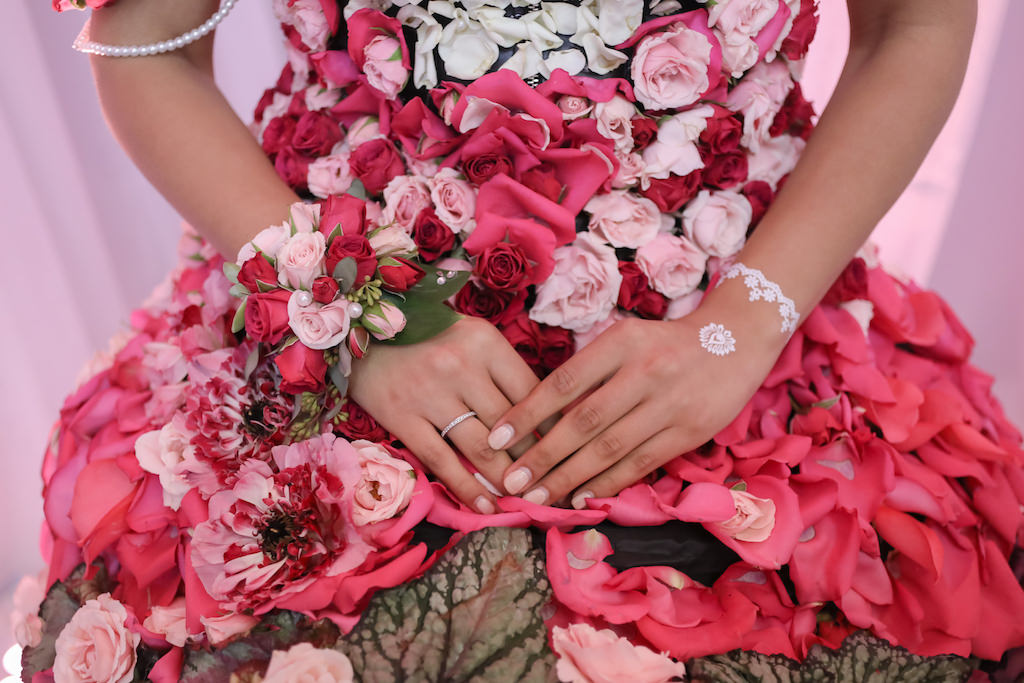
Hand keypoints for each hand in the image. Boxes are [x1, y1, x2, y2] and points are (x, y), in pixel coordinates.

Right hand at [348, 316, 541, 512]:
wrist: (360, 331)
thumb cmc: (427, 334)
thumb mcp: (471, 336)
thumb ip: (503, 369)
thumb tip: (544, 415)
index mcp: (485, 341)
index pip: (531, 391)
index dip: (552, 427)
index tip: (568, 452)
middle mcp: (460, 365)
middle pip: (510, 425)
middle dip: (536, 462)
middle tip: (553, 488)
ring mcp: (429, 393)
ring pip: (481, 448)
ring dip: (507, 480)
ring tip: (525, 502)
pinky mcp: (401, 417)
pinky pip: (441, 461)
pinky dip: (467, 489)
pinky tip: (486, 508)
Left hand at [488, 314, 783, 508]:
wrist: (734, 341)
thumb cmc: (663, 343)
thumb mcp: (623, 339)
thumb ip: (587, 371)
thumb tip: (537, 413)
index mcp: (619, 344)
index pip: (563, 383)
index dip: (527, 413)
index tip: (496, 438)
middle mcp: (642, 373)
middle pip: (583, 422)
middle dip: (542, 456)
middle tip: (512, 482)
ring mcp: (668, 404)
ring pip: (610, 448)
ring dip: (569, 477)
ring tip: (538, 497)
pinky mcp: (688, 432)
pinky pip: (640, 462)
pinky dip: (608, 482)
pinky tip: (581, 495)